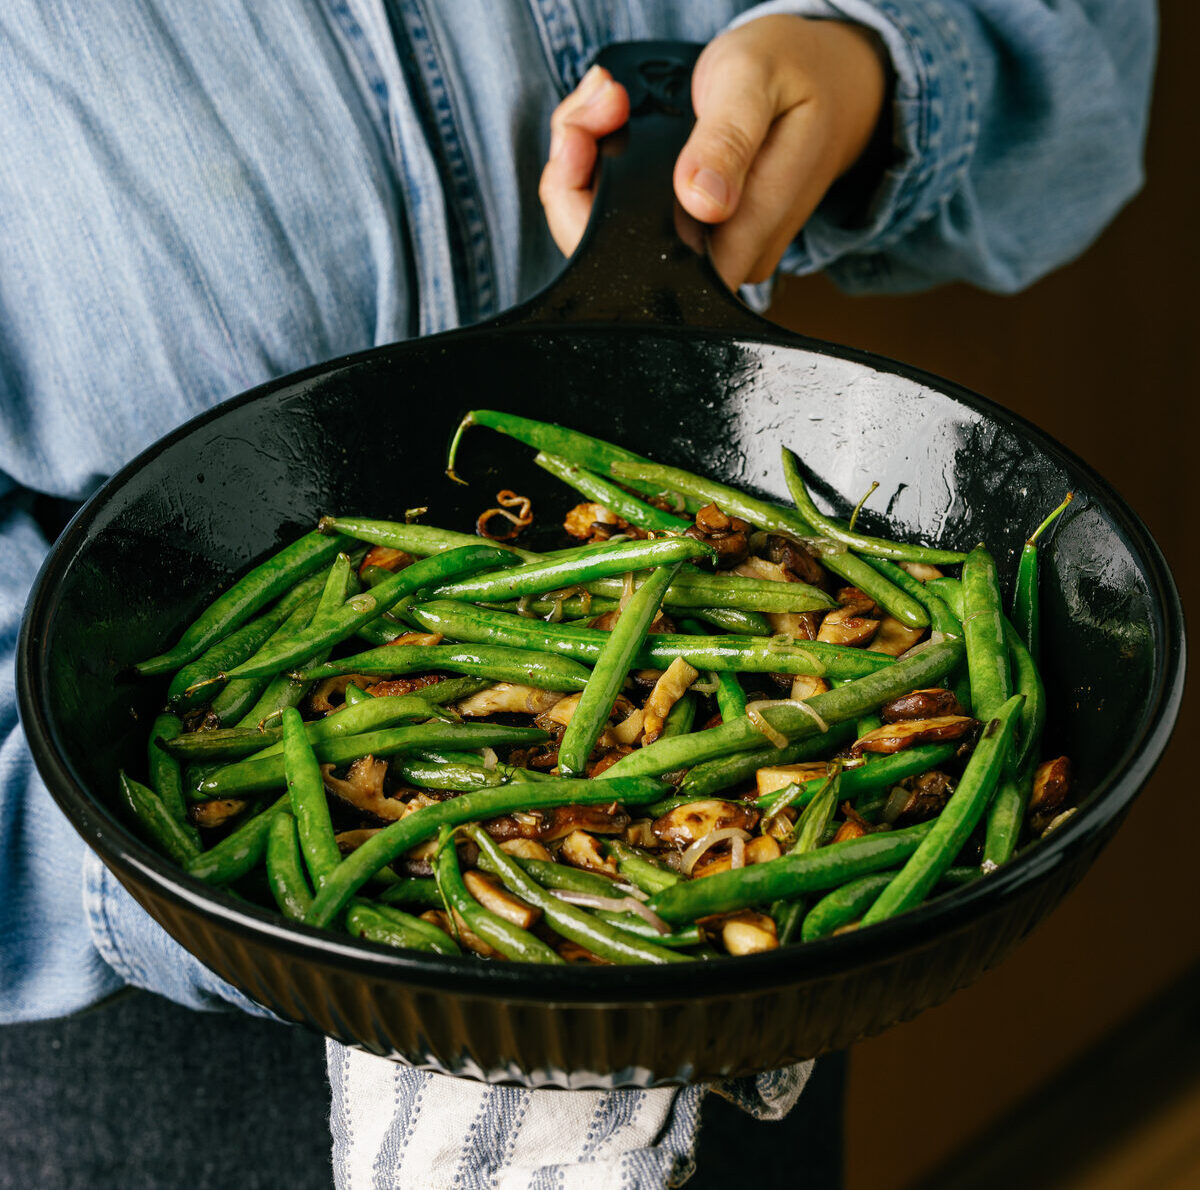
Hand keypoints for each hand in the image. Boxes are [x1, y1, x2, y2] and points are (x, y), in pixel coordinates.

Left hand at [539, 17, 887, 287]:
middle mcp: (725, 258)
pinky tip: (608, 125)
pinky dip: (601, 169)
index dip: (594, 210)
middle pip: (616, 253)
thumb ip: (728, 140)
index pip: (646, 261)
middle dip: (578, 183)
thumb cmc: (796, 75)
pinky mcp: (693, 235)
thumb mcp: (757, 82)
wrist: (833, 84)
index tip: (588, 134)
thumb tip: (702, 200)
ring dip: (586, 171)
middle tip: (592, 110)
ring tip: (603, 105)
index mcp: (746, 233)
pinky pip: (627, 218)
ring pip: (613, 233)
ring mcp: (707, 250)